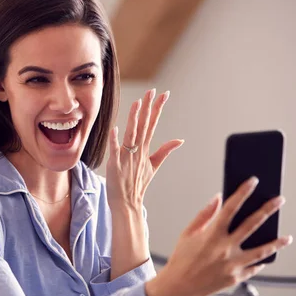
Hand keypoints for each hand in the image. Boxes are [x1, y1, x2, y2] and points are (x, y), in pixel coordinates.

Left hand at [106, 88, 183, 209]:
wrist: (128, 203)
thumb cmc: (137, 184)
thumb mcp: (153, 166)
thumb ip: (165, 151)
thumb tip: (180, 140)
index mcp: (145, 149)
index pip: (152, 124)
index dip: (157, 109)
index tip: (163, 94)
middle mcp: (137, 151)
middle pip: (143, 125)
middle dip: (148, 108)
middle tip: (152, 91)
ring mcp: (127, 157)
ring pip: (131, 134)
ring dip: (134, 119)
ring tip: (137, 103)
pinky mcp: (115, 164)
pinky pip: (116, 150)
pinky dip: (116, 141)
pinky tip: (116, 129)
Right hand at [145, 177, 292, 295]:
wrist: (178, 287)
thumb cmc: (181, 259)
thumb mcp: (188, 233)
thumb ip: (205, 215)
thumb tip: (218, 199)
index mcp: (211, 235)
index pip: (231, 208)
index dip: (242, 193)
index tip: (252, 182)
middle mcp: (225, 249)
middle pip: (252, 225)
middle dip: (267, 210)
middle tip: (279, 200)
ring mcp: (232, 265)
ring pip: (261, 251)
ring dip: (276, 243)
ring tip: (286, 238)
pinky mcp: (236, 278)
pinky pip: (253, 268)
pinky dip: (260, 261)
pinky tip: (265, 256)